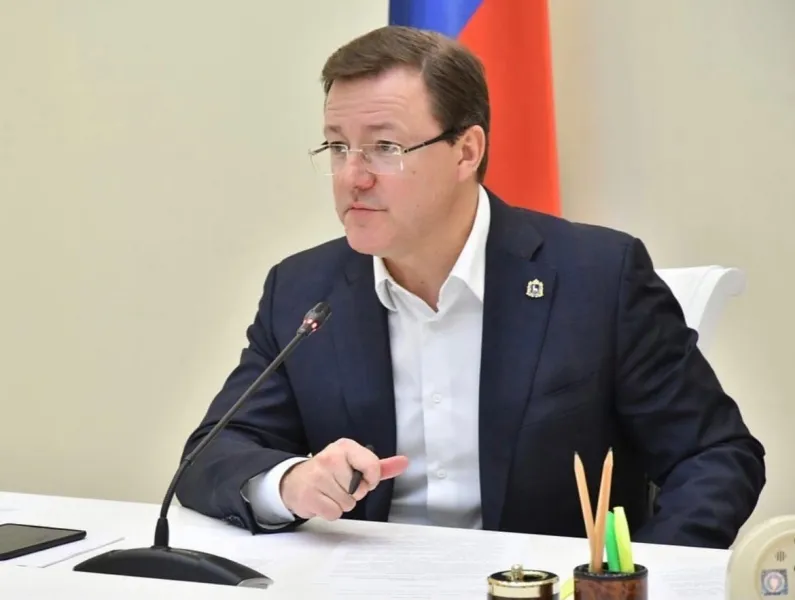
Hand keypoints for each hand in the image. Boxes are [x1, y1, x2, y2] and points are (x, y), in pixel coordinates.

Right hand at [280, 438, 407, 520]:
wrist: (295, 480)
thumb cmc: (330, 472)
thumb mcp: (354, 463)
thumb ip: (380, 466)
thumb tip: (405, 462)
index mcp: (345, 447)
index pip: (372, 466)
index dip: (371, 479)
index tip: (363, 478)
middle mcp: (330, 458)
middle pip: (360, 490)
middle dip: (354, 493)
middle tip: (340, 485)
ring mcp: (317, 476)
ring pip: (348, 503)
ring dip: (342, 503)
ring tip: (330, 492)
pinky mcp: (309, 495)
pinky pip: (334, 513)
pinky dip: (330, 511)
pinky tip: (322, 500)